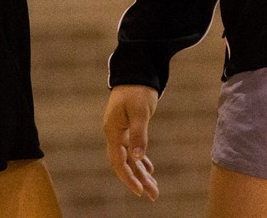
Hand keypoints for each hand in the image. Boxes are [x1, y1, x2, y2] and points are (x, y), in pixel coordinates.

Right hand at [104, 85, 160, 200]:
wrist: (136, 71)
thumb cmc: (137, 89)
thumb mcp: (140, 111)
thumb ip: (139, 134)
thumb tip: (138, 157)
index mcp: (113, 131)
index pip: (118, 161)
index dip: (128, 177)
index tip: (139, 191)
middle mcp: (114, 134)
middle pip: (124, 163)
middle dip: (138, 180)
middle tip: (153, 195)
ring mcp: (120, 131)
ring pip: (129, 157)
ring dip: (141, 172)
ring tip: (154, 188)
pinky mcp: (127, 128)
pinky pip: (132, 149)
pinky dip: (141, 159)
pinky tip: (149, 168)